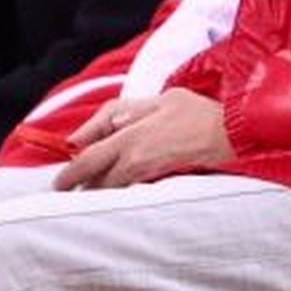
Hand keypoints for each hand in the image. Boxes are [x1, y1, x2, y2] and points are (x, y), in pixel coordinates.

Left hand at [54, 89, 234, 190]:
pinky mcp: (159, 180)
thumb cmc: (196, 112)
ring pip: (112, 186)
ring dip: (98, 187)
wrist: (230, 134)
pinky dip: (117, 188)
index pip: (88, 157)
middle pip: (96, 178)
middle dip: (78, 185)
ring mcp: (147, 173)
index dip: (70, 171)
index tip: (59, 180)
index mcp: (130, 136)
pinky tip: (116, 186)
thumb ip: (122, 114)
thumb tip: (94, 130)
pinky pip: (130, 187)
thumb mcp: (158, 99)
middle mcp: (134, 159)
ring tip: (87, 188)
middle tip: (65, 190)